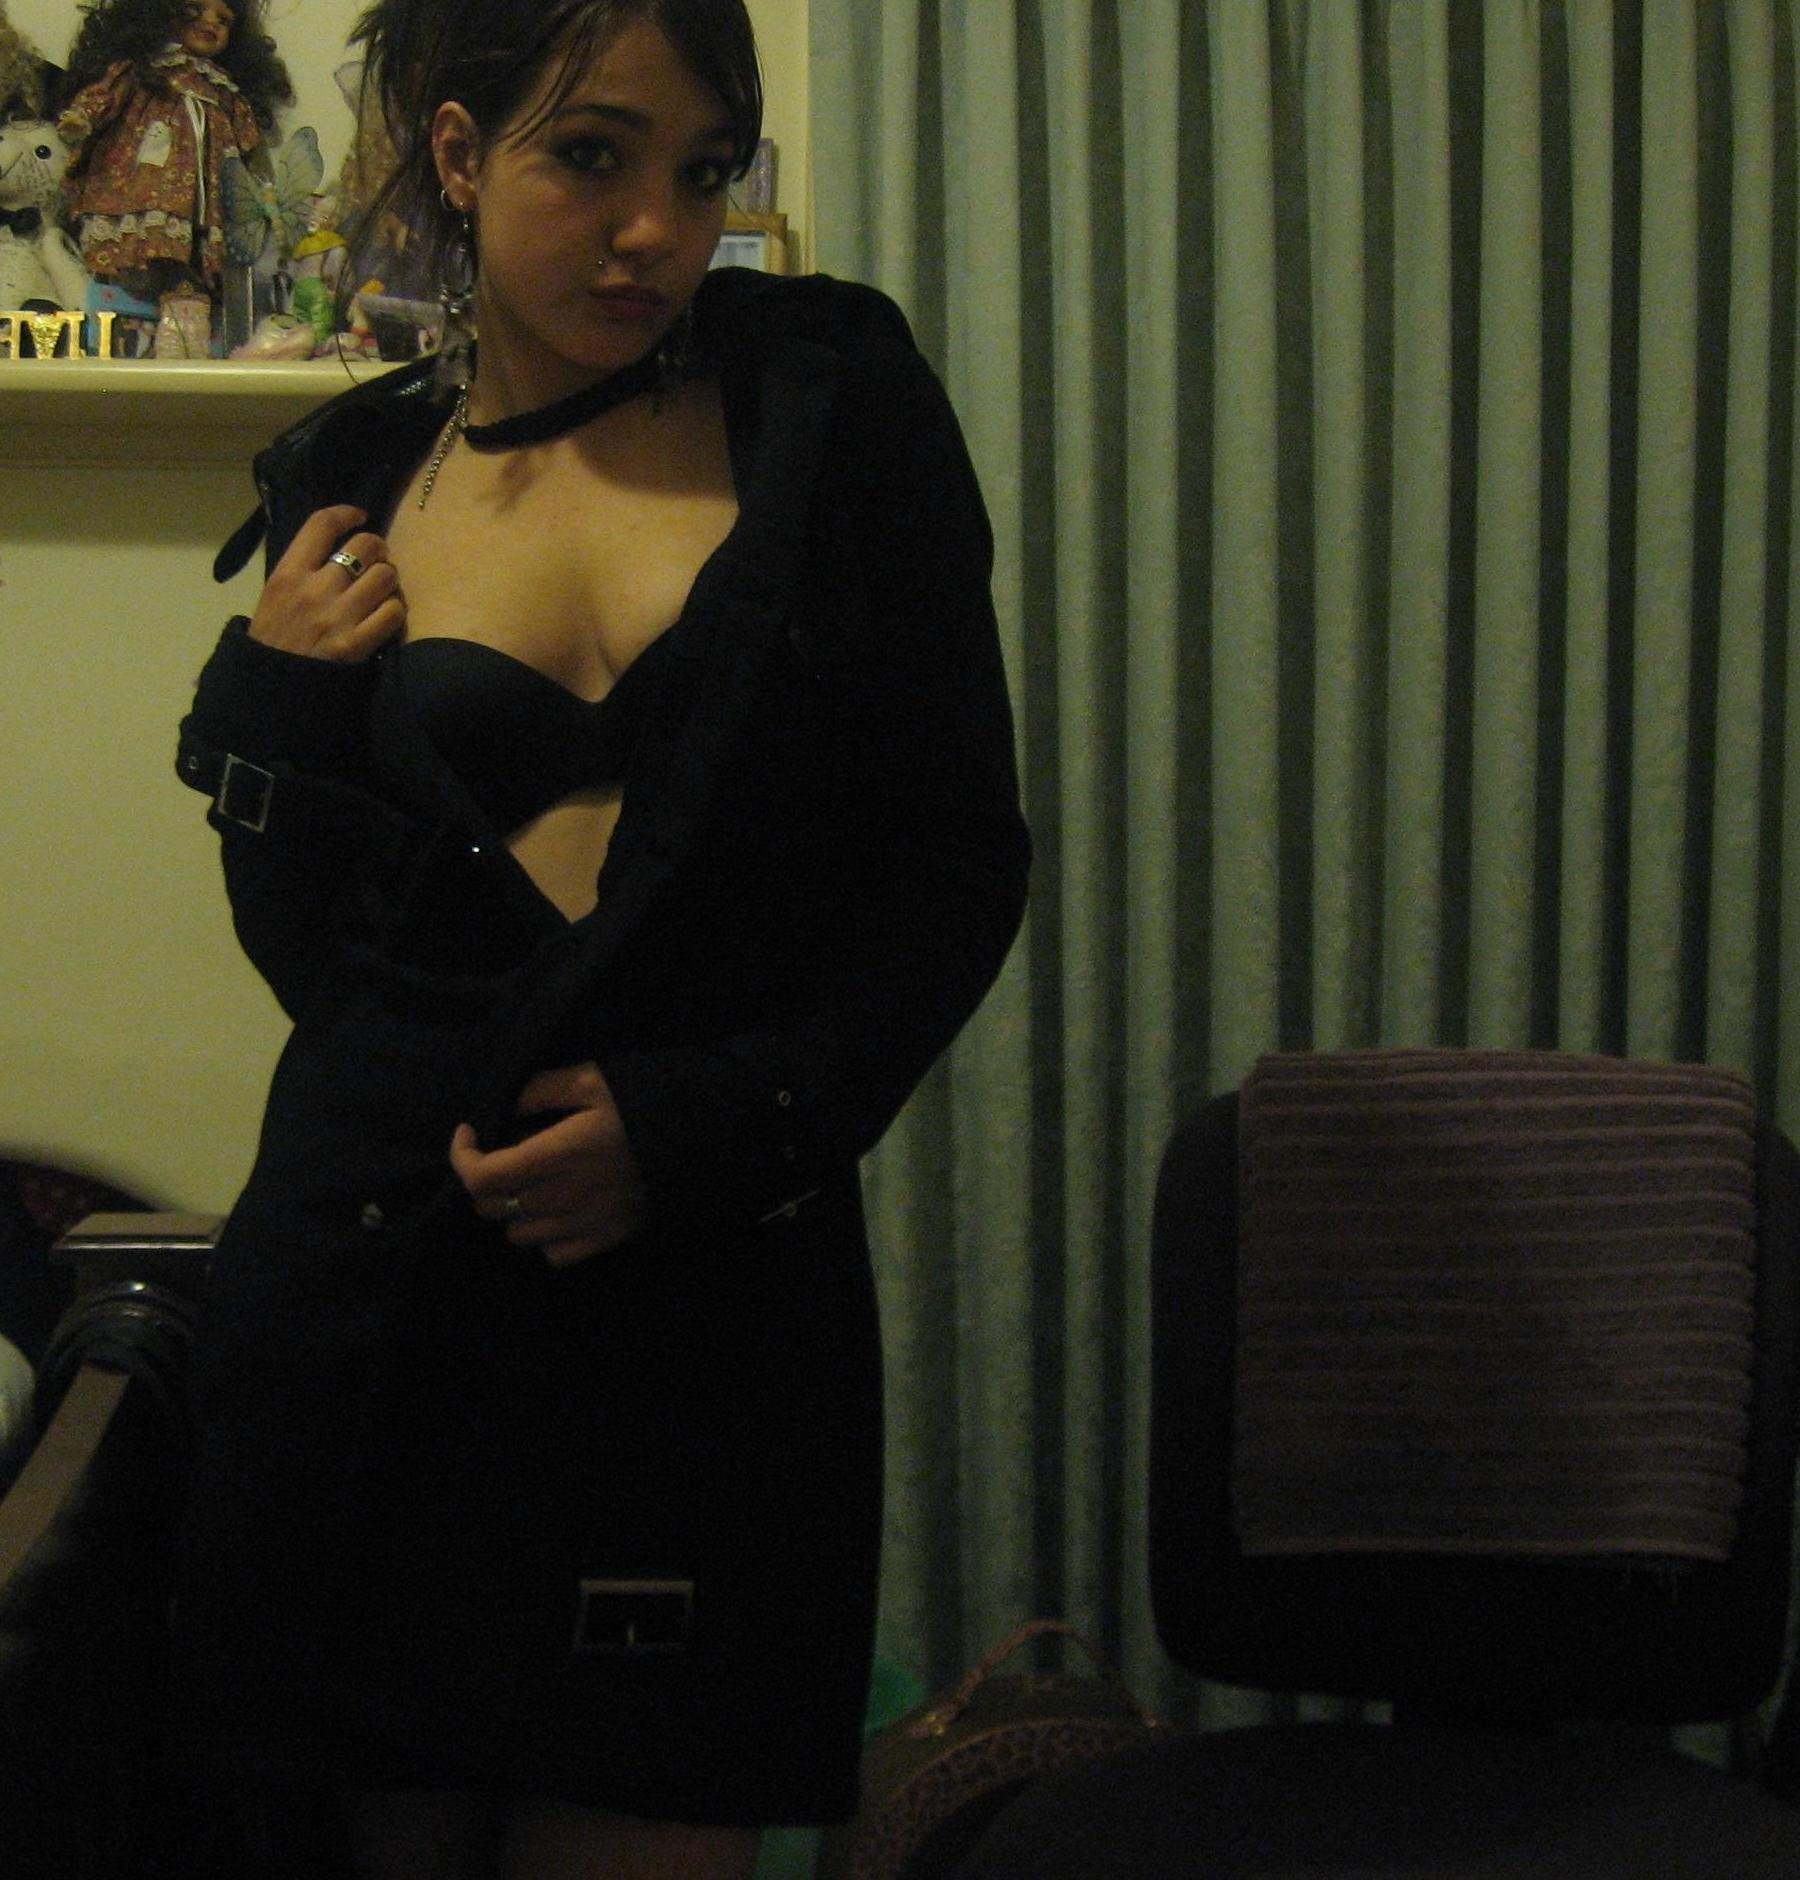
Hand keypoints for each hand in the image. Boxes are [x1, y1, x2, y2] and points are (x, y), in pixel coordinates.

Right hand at [249, 503, 404, 660]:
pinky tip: (386, 613)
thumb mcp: (275, 594)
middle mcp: (315, 589)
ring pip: (386, 576)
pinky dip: (395, 609)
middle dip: (378, 549)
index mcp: (288, 573)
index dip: (347, 513)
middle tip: (377, 559)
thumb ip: (302, 568)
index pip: (322, 525)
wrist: (274, 687)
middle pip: (365, 546)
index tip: (360, 516)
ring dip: (389, 580)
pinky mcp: (358, 643)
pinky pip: (394, 612)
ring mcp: (339, 616)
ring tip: (381, 589)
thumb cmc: (274, 638)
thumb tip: (337, 545)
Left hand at [450, 1062, 647, 1266]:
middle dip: (483, 1182)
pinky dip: (545, 1238)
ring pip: (517, 1234)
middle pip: (490, 1208)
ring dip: (513, 1211)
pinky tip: (557, 1213)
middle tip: (499, 1157)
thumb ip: (543, 1088)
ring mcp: (581, 1225)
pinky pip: (553, 1255)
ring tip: (529, 1187)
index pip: (481, 1177)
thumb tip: (508, 1103)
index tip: (469, 1133)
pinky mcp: (603, 1240)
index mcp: (553, 1156)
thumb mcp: (593, 1080)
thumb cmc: (640, 1108)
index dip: (461, 1158)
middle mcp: (559, 1198)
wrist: (695, 1144)